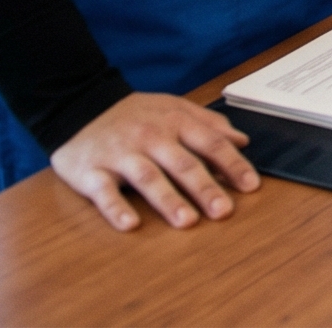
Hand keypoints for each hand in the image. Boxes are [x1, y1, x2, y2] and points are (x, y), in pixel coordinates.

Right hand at [50, 92, 259, 230]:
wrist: (79, 106)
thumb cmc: (134, 114)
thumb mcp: (175, 108)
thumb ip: (209, 124)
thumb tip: (242, 141)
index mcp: (175, 122)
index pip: (210, 144)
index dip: (232, 164)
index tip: (252, 186)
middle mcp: (150, 137)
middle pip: (182, 164)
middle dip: (205, 188)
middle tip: (224, 211)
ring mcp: (121, 155)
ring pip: (148, 178)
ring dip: (169, 200)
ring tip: (187, 221)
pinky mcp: (91, 172)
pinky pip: (104, 192)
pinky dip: (116, 209)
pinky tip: (130, 224)